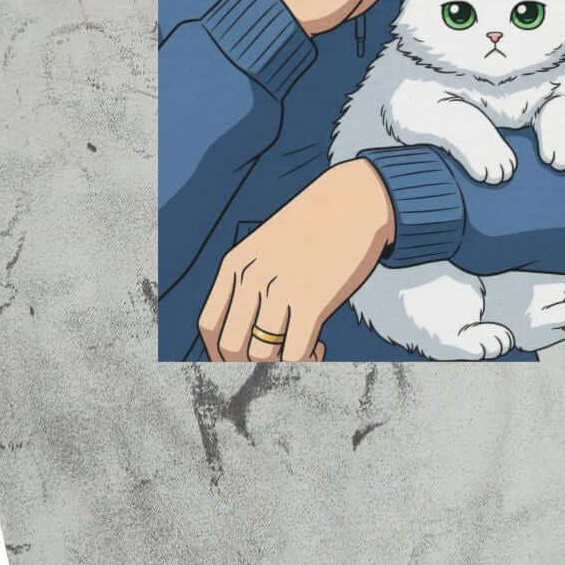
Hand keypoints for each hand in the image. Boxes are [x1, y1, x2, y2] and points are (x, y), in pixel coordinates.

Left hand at [199, 161, 396, 361]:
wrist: (356, 200)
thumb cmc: (315, 227)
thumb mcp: (267, 247)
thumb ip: (251, 282)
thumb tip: (247, 334)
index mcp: (235, 263)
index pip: (209, 326)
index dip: (221, 353)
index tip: (244, 359)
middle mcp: (251, 277)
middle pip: (231, 347)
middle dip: (251, 365)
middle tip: (276, 359)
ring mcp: (280, 289)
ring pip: (261, 355)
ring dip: (280, 365)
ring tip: (303, 351)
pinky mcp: (311, 300)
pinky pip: (295, 353)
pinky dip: (305, 362)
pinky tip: (319, 348)